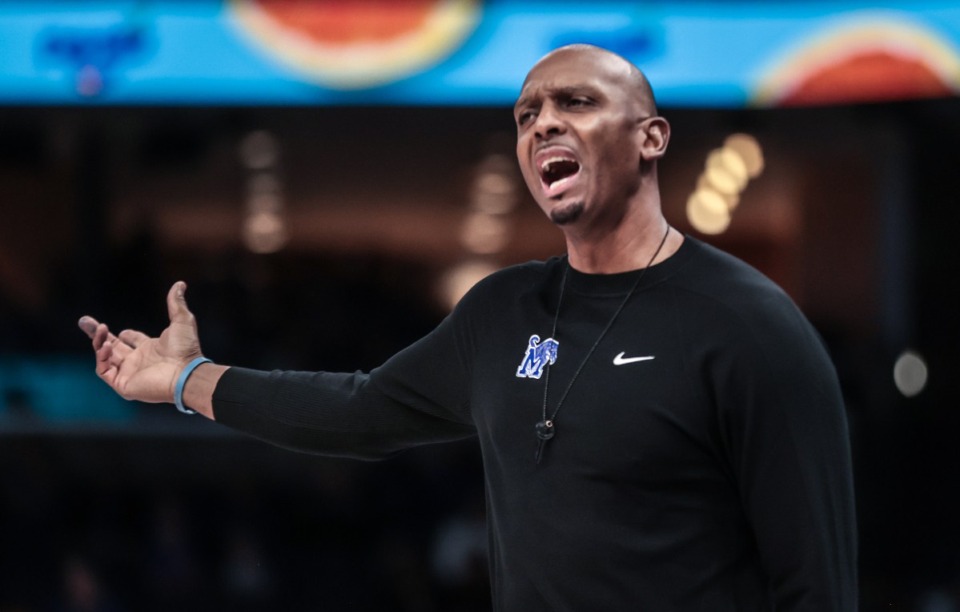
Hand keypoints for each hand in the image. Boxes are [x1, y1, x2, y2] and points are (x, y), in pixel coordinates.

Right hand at [78, 281, 202, 403]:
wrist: (186, 373)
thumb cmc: (186, 350)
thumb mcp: (181, 321)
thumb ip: (176, 303)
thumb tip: (180, 283)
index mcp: (152, 349)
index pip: (132, 341)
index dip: (126, 334)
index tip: (115, 326)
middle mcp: (139, 362)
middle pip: (113, 347)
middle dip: (97, 334)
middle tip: (83, 320)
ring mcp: (130, 373)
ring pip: (105, 357)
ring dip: (99, 342)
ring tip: (98, 327)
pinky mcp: (124, 385)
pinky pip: (104, 371)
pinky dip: (102, 358)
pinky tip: (107, 346)